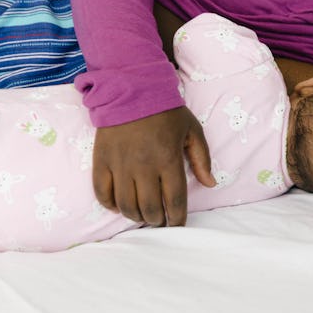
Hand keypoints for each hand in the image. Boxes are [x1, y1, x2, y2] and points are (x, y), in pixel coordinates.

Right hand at [92, 106, 215, 226]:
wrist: (131, 89)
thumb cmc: (166, 111)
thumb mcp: (192, 130)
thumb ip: (202, 159)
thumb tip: (210, 184)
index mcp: (169, 159)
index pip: (174, 201)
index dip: (177, 219)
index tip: (177, 224)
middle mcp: (144, 166)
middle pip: (149, 208)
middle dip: (157, 221)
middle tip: (160, 220)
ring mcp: (120, 165)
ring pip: (126, 205)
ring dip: (135, 216)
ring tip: (142, 214)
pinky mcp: (102, 161)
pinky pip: (102, 192)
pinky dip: (110, 205)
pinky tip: (119, 206)